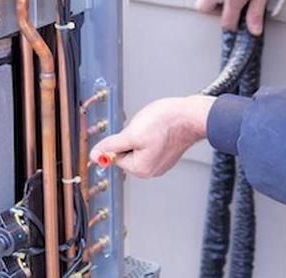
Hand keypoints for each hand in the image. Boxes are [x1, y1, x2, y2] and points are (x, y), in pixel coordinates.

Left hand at [90, 95, 215, 177]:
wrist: (191, 115)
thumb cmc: (166, 123)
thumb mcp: (131, 133)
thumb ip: (110, 146)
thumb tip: (94, 155)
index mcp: (141, 169)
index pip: (116, 156)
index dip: (119, 140)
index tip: (130, 130)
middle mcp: (151, 169)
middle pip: (127, 152)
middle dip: (131, 137)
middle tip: (143, 127)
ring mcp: (161, 161)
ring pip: (139, 145)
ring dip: (141, 133)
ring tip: (153, 126)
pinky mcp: (168, 151)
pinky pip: (151, 142)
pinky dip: (152, 132)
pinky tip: (160, 126)